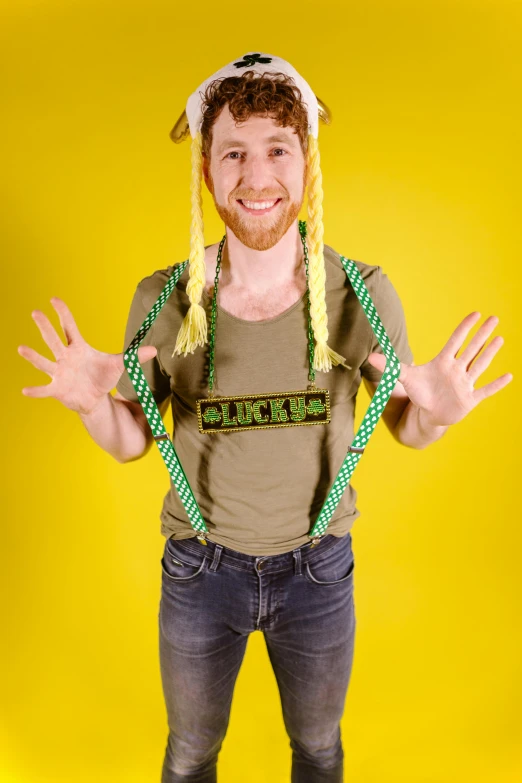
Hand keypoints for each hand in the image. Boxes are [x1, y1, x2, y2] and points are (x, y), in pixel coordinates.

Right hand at [18, 297, 157, 415]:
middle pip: (54, 339)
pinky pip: (44, 389)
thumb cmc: (102, 376)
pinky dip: (35, 390)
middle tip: (35, 312)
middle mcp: (65, 357)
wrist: (94, 397)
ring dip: (33, 356)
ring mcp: (59, 373)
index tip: (54, 299)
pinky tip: (25, 391)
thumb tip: (155, 349)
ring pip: (44, 362)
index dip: (63, 313)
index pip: (69, 327)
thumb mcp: (119, 365)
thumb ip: (134, 356)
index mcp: (78, 348)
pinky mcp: (57, 389)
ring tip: (21, 348)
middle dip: (45, 326)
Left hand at [366, 312, 512, 426]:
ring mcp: (465, 384)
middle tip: (494, 318)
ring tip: (500, 338)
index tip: (475, 313)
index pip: (455, 341)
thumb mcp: (405, 378)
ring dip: (490, 353)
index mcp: (443, 362)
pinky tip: (508, 376)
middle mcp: (457, 370)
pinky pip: (485, 391)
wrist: (429, 413)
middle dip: (482, 334)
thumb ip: (391, 366)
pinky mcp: (469, 399)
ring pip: (479, 366)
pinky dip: (496, 385)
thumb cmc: (420, 392)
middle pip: (471, 349)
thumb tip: (371, 356)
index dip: (464, 328)